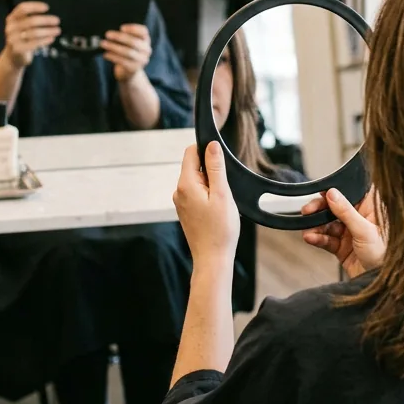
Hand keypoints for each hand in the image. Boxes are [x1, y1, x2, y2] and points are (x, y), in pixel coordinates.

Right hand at [3, 1, 60, 67]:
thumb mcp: (23, 26)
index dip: (35, 6)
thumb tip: (51, 17)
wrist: (13, 56)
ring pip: (34, 32)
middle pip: (31, 20)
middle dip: (46, 20)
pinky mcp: (18, 49)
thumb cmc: (22, 37)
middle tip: (57, 21)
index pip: (22, 8)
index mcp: (11, 18)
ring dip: (48, 30)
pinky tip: (52, 38)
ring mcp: (13, 39)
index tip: (47, 7)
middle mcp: (10, 27)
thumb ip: (32, 19)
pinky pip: (34, 43)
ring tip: (57, 30)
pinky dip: (45, 40)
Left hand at [103, 23, 151, 82]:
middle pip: (134, 41)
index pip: (143, 31)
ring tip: (103, 44)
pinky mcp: (134, 68)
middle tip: (107, 35)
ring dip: (113, 47)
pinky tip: (105, 54)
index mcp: (145, 40)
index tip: (121, 28)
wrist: (129, 71)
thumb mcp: (127, 43)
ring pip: (128, 52)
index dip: (133, 29)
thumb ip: (123, 36)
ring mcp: (142, 60)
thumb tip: (110, 33)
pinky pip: (123, 61)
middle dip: (119, 37)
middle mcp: (146, 50)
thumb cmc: (126, 51)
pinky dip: (113, 57)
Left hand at [173, 142, 239, 268]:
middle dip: (212, 171)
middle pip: (195, 166)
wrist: (212, 258)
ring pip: (198, 180)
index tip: (221, 161)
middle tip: (224, 190)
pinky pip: (197, 193)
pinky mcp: (186, 211)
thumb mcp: (222, 194)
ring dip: (212, 185)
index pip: (191, 153)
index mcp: (185, 184)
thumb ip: (216, 168)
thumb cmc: (220, 229)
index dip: (207, 151)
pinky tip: (217, 210)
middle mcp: (179, 191)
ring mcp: (181, 202)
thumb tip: (212, 146)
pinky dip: (208, 196)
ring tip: (221, 203)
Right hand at [302, 188, 385, 277]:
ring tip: (308, 229)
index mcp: (372, 208)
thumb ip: (346, 212)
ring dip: (316, 226)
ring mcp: (351, 233)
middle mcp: (360, 218)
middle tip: (308, 210)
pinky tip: (311, 237)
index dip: (335, 191)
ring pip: (328, 223)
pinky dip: (318, 238)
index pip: (350, 193)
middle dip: (320, 209)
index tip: (321, 192)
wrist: (383, 283)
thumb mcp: (365, 230)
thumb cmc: (386, 255)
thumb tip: (332, 193)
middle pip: (335, 208)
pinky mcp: (343, 247)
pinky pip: (327, 239)